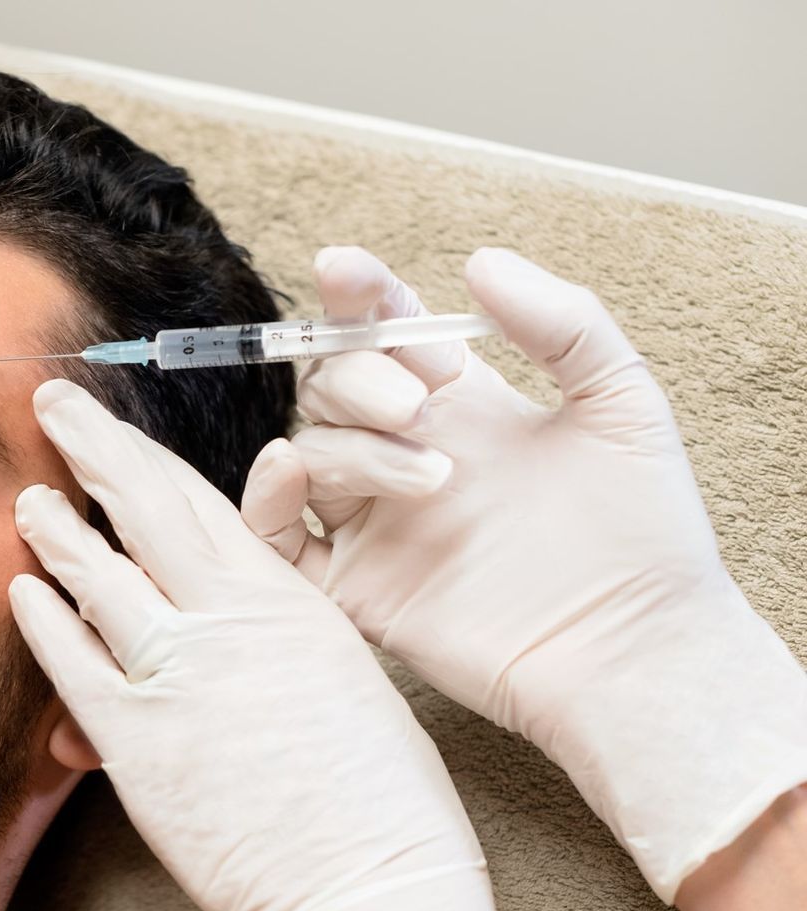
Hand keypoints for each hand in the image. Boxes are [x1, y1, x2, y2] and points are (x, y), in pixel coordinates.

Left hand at [9, 377, 509, 910]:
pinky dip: (44, 622)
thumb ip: (282, 626)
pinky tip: (22, 594)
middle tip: (53, 404)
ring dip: (57, 533)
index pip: (201, 503)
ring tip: (29, 500)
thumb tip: (237, 597)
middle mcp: (228, 622)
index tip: (115, 426)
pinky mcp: (137, 742)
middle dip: (93, 448)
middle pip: (144, 510)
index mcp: (289, 601)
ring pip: (99, 577)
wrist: (371, 897)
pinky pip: (73, 663)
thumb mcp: (346, 680)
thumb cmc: (381, 804)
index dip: (146, 457)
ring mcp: (176, 676)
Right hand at [243, 246, 806, 901]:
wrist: (635, 649)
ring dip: (350, 446)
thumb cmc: (644, 535)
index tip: (347, 272)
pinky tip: (295, 474)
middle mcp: (407, 456)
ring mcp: (375, 522)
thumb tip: (478, 261)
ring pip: (309, 452)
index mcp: (463, 408)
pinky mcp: (355, 587)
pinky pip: (276, 535)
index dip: (358, 296)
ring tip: (433, 475)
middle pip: (333, 385)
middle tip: (416, 405)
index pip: (386, 332)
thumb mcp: (623, 402)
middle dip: (358, 377)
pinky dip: (267, 497)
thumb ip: (563, 321)